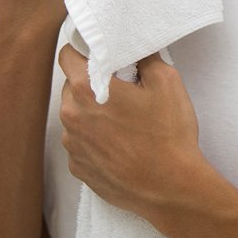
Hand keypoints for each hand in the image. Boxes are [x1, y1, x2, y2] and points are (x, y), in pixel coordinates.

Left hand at [57, 47, 207, 218]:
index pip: (67, 55)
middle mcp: (70, 116)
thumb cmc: (168, 134)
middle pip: (72, 86)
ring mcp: (72, 145)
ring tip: (124, 121)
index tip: (102, 55)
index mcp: (86, 89)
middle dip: (92, 83)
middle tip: (123, 89)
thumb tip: (136, 49)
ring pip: (76, 115)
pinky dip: (95, 138)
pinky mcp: (78, 168)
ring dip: (92, 112)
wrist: (170, 188)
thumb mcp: (167, 81)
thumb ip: (145, 57)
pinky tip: (121, 144)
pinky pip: (81, 142)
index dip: (84, 50)